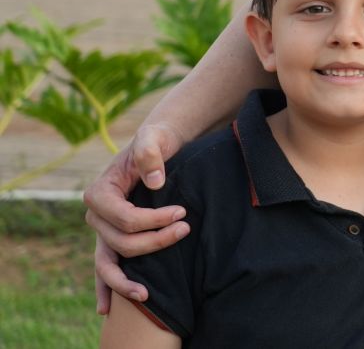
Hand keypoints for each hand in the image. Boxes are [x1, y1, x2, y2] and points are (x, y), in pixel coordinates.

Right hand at [84, 124, 188, 312]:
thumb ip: (150, 152)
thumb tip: (154, 183)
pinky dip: (106, 288)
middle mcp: (95, 216)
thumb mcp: (154, 137)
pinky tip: (107, 309)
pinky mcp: (111, 239)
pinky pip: (105, 267)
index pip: (125, 218)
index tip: (182, 212)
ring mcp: (101, 231)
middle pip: (122, 242)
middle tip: (186, 229)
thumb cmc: (155, 141)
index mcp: (100, 193)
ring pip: (109, 263)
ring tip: (148, 296)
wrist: (157, 147)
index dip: (154, 220)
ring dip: (127, 280)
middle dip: (155, 242)